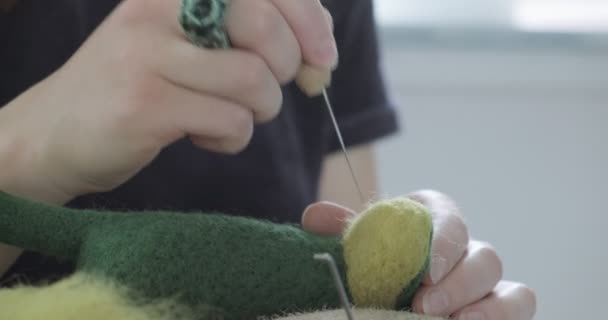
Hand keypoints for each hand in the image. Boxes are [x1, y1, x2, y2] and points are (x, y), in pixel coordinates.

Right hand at [0, 0, 336, 202]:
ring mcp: (146, 56)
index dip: (310, 21)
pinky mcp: (144, 106)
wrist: (56, 132)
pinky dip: (232, 139)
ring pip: (254, 82)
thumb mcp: (187, 43)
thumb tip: (319, 51)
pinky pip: (230, 123)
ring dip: (259, 111)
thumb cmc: (140, 85)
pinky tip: (204, 138)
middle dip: (285, 70)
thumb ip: (246, 34)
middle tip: (265, 93)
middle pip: (265, 29)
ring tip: (229, 117)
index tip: (322, 59)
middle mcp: (158, 10)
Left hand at [301, 190, 536, 319]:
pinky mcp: (498, 308)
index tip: (426, 271)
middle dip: (459, 285)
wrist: (386, 280)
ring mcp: (487, 283)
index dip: (444, 241)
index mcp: (434, 219)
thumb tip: (314, 215)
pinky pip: (516, 310)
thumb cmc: (376, 257)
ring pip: (513, 290)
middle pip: (485, 257)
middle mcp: (467, 248)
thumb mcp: (358, 243)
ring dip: (489, 310)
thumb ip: (342, 230)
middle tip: (425, 307)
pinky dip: (500, 319)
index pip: (450, 217)